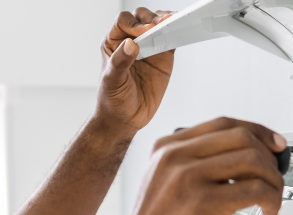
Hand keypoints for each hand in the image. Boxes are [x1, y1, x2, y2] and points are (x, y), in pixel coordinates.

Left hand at [96, 8, 174, 134]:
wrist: (126, 119)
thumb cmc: (113, 100)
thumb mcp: (112, 81)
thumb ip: (119, 62)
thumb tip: (130, 44)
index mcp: (113, 42)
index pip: (123, 22)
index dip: (134, 23)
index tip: (143, 32)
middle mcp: (131, 41)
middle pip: (141, 18)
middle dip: (151, 19)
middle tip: (159, 26)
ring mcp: (148, 47)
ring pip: (157, 24)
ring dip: (165, 21)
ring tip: (171, 24)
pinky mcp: (163, 56)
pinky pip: (171, 38)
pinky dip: (176, 32)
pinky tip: (180, 30)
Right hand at [112, 118, 287, 214]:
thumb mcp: (165, 184)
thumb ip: (193, 166)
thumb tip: (241, 162)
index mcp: (166, 147)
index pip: (223, 123)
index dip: (257, 131)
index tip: (275, 145)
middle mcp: (175, 156)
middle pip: (241, 136)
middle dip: (269, 158)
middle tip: (276, 178)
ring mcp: (188, 176)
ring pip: (252, 160)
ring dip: (273, 180)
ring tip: (273, 199)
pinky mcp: (203, 202)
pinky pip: (253, 189)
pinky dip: (271, 198)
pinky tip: (268, 211)